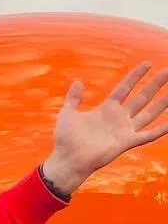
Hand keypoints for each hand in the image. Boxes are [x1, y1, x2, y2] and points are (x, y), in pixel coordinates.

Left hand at [41, 63, 167, 194]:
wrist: (68, 159)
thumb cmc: (66, 139)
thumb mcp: (68, 113)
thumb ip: (73, 98)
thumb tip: (78, 81)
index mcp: (106, 109)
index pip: (125, 88)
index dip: (135, 76)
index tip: (147, 64)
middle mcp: (119, 118)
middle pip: (142, 98)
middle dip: (155, 85)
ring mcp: (124, 130)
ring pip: (149, 113)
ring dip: (162, 102)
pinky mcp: (127, 142)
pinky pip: (149, 135)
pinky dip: (162, 129)